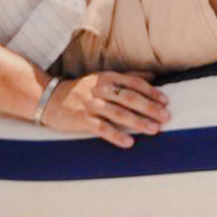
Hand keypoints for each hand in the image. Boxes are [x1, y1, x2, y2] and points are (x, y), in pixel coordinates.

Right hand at [41, 71, 170, 148]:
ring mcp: (90, 104)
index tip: (166, 100)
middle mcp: (100, 89)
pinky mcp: (82, 120)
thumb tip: (153, 74)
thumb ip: (128, 77)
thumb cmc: (81, 89)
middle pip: (129, 98)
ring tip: (154, 130)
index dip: (151, 91)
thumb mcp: (103, 78)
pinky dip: (116, 135)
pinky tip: (129, 142)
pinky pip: (102, 128)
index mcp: (107, 77)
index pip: (134, 83)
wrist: (49, 99)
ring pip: (118, 113)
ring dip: (138, 122)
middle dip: (149, 107)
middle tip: (166, 117)